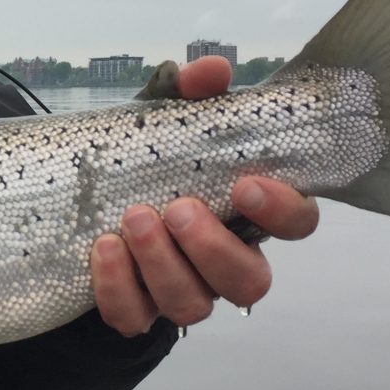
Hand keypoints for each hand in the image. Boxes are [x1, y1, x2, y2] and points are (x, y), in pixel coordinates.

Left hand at [90, 56, 320, 336]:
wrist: (92, 202)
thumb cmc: (149, 160)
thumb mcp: (163, 120)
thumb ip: (190, 93)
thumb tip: (211, 71)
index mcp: (249, 214)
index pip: (297, 223)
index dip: (283, 211)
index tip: (248, 184)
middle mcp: (225, 261)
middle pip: (249, 281)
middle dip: (213, 248)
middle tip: (179, 208)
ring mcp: (183, 291)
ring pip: (193, 306)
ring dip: (163, 265)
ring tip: (133, 221)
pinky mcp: (138, 310)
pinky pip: (135, 318)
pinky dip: (118, 289)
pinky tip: (103, 249)